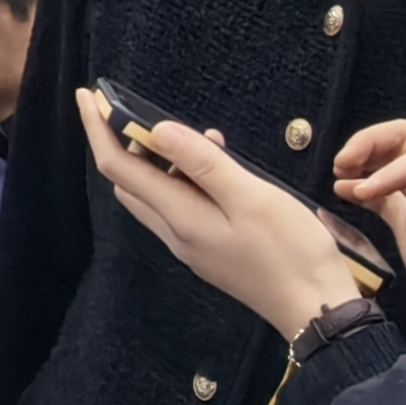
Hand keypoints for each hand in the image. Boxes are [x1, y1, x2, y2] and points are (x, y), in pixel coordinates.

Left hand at [74, 88, 359, 338]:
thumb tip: (157, 130)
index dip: (99, 129)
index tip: (89, 95)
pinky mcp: (210, 250)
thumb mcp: (251, 197)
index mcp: (180, 218)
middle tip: (131, 108)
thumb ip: (203, 163)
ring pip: (156, 194)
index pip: (118, 167)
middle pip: (130, 181)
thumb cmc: (291, 252)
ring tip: (200, 136)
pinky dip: (186, 179)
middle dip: (122, 141)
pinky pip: (182, 206)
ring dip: (161, 160)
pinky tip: (220, 166)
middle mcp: (176, 233)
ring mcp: (192, 245)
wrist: (316, 309)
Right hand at [334, 121, 405, 362]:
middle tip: (341, 165)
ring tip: (339, 174)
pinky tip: (341, 192)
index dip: (392, 168)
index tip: (366, 191)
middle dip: (371, 145)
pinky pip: (380, 197)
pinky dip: (358, 188)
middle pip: (405, 144)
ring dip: (362, 159)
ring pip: (390, 163)